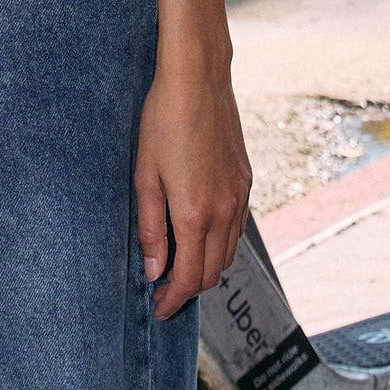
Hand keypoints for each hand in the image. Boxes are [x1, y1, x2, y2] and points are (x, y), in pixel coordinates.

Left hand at [134, 54, 252, 320]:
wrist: (198, 82)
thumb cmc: (163, 122)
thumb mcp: (144, 177)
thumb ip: (150, 228)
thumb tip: (154, 270)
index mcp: (194, 214)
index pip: (189, 277)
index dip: (173, 299)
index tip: (159, 308)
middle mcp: (223, 212)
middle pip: (212, 272)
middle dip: (189, 290)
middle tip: (164, 293)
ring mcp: (239, 198)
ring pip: (228, 253)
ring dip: (206, 269)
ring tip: (179, 268)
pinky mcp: (245, 182)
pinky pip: (237, 229)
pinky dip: (220, 245)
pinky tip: (200, 236)